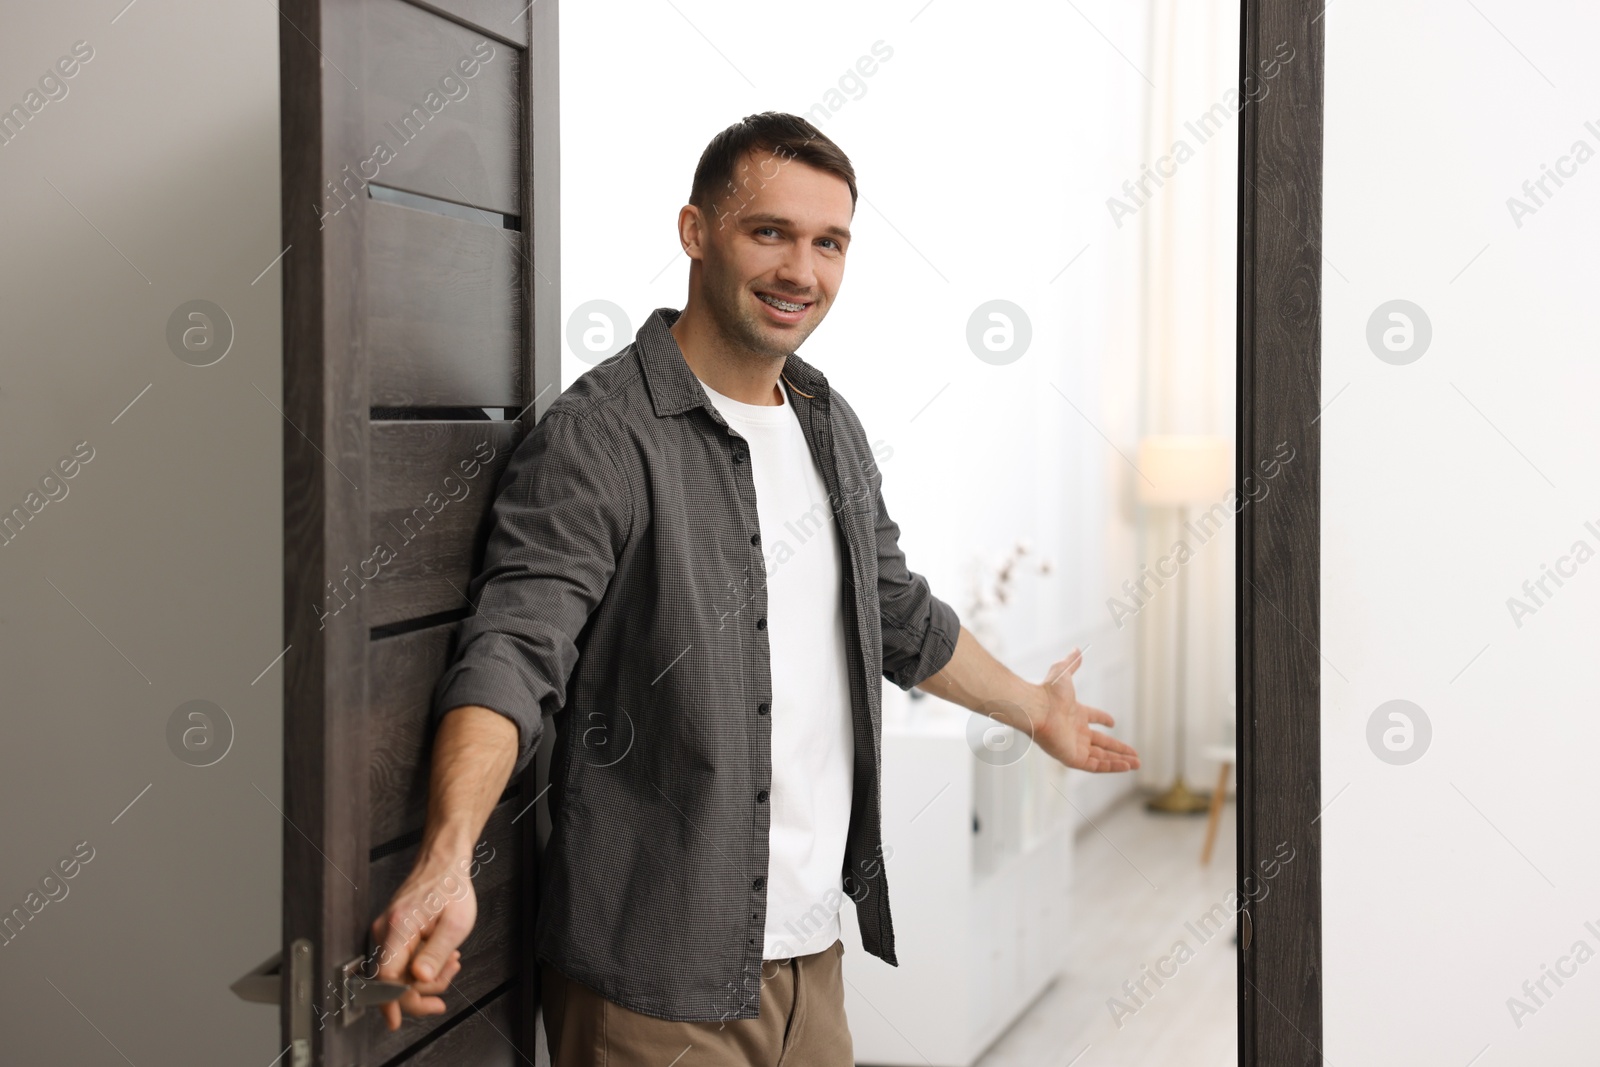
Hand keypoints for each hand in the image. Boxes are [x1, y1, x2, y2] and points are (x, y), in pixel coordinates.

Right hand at [370, 854, 478, 1030]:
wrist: (443, 863)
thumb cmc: (452, 888)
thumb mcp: (455, 924)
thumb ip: (436, 953)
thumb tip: (421, 980)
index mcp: (399, 927)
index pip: (386, 975)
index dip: (392, 1001)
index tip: (396, 1021)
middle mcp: (385, 930)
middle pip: (392, 980)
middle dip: (423, 989)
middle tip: (450, 977)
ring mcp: (385, 931)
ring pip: (398, 972)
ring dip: (425, 976)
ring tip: (451, 961)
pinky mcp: (390, 933)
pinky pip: (400, 961)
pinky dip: (420, 966)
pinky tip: (440, 957)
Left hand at [1029, 647, 1140, 772]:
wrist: (1037, 707)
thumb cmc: (1047, 692)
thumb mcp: (1063, 673)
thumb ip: (1072, 663)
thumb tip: (1076, 649)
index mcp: (1074, 714)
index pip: (1092, 719)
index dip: (1102, 719)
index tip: (1112, 722)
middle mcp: (1075, 732)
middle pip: (1101, 744)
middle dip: (1119, 749)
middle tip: (1135, 755)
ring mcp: (1074, 746)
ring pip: (1101, 757)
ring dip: (1120, 761)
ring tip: (1137, 763)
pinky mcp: (1073, 758)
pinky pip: (1096, 766)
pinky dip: (1112, 767)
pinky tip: (1126, 766)